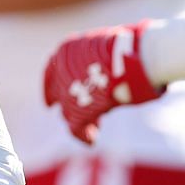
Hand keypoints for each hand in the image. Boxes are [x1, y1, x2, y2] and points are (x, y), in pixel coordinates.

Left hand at [42, 23, 160, 144]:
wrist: (132, 58)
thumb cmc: (131, 45)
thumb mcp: (108, 43)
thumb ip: (101, 56)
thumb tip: (113, 62)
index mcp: (66, 51)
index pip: (52, 70)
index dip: (53, 83)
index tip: (54, 96)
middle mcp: (60, 72)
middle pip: (59, 93)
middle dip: (69, 103)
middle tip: (81, 111)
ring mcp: (67, 93)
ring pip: (67, 112)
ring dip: (82, 119)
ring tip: (97, 126)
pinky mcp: (78, 112)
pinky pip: (76, 129)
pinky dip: (84, 135)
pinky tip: (92, 140)